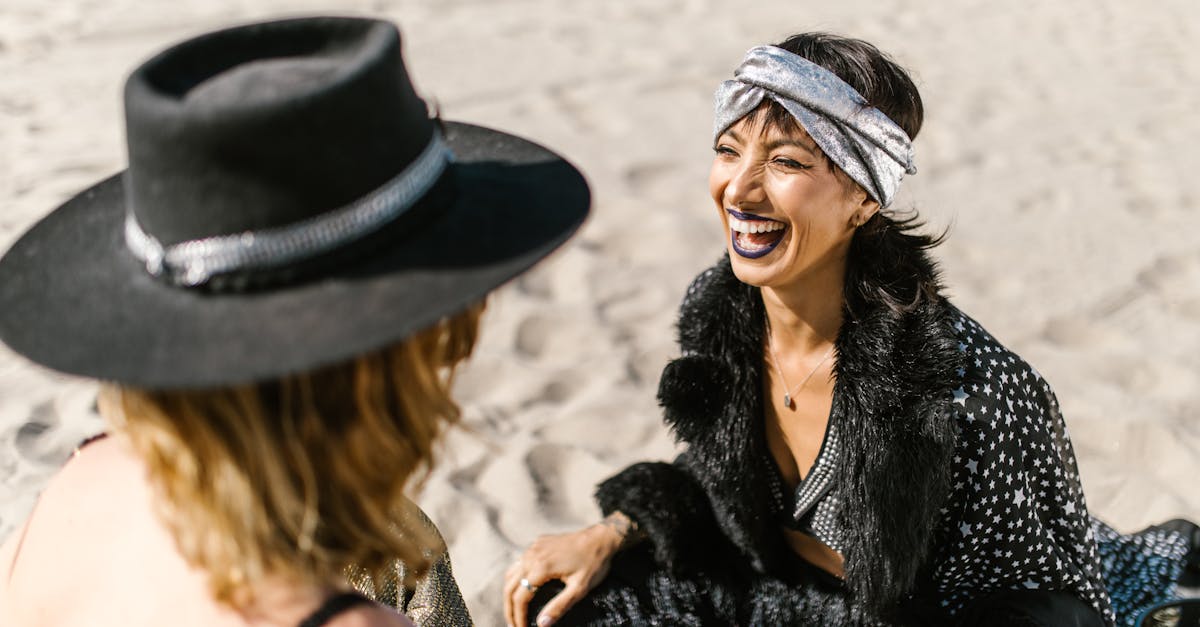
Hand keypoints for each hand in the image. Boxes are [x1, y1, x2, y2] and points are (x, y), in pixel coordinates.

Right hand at [503, 523, 623, 626]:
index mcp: (540, 567)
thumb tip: (541, 625)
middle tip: (514, 625)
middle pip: (509, 587)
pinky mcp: (538, 544)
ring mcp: (533, 548)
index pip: (520, 597)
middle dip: (509, 609)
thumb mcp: (580, 589)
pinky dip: (515, 579)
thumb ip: (560, 606)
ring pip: (511, 574)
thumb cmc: (593, 564)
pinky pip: (519, 562)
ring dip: (509, 594)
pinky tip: (521, 589)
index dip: (518, 616)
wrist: (601, 538)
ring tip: (514, 611)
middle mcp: (532, 555)